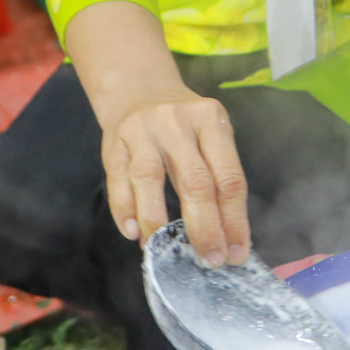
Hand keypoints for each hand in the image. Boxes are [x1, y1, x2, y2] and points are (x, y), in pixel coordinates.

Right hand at [102, 92, 250, 265]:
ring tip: (163, 249)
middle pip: (195, 180)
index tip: (236, 253)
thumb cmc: (183, 124)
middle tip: (208, 259)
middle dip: (204, 227)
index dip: (234, 220)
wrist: (139, 90)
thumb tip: (227, 235)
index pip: (229, 178)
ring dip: (157, 220)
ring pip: (150, 178)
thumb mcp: (209, 136)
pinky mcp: (114, 142)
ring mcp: (143, 130)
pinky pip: (118, 179)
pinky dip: (125, 209)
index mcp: (211, 121)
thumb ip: (217, 176)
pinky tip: (134, 232)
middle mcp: (178, 122)